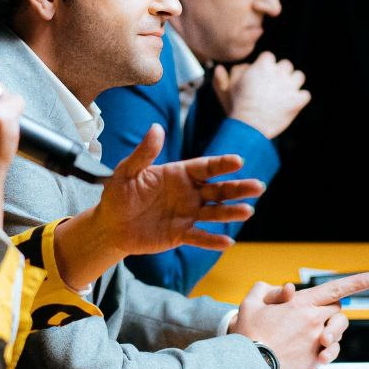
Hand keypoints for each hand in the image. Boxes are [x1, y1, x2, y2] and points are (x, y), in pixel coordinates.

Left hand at [95, 123, 265, 255]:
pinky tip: (227, 242)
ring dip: (231, 212)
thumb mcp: (127, 171)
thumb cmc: (118, 193)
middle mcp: (188, 193)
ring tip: (248, 211)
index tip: (239, 161)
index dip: (222, 164)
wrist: (110, 224)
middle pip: (218, 190)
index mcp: (178, 174)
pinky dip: (212, 240)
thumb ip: (144, 153)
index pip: (205, 167)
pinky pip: (199, 237)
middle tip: (258, 187)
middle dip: (238, 188)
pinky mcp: (180, 234)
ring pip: (214, 213)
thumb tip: (157, 127)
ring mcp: (187, 214)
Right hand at [212, 51, 309, 138]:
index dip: (265, 65)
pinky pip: (305, 95)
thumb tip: (221, 68)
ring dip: (293, 83)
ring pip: (299, 76)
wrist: (249, 125)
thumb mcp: (227, 88)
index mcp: (263, 65)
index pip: (269, 56)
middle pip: (286, 64)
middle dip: (281, 73)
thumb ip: (226, 76)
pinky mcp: (298, 100)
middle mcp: (279, 72)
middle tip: (273, 84)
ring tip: (284, 93)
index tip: (261, 74)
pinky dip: (299, 99)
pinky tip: (291, 104)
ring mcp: (290, 86)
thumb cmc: (237, 105)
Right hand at [233, 272, 368, 368]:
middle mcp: (313, 324)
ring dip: (330, 336)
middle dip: (332, 312)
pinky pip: (325, 358)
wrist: (248, 366)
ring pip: (336, 336)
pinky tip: (308, 366)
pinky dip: (319, 360)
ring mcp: (315, 344)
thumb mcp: (250, 304)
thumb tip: (287, 289)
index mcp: (301, 305)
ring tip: (316, 341)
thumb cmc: (248, 334)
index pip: (334, 289)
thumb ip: (267, 291)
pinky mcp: (312, 362)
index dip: (355, 282)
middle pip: (337, 312)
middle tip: (317, 315)